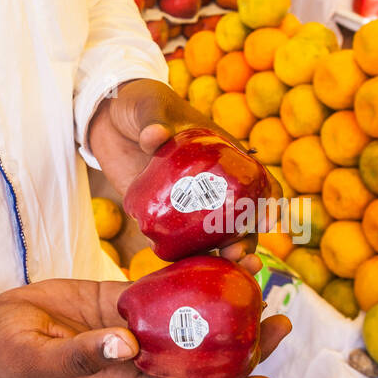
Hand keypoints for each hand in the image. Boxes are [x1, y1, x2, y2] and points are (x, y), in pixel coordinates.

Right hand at [0, 277, 290, 377]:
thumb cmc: (13, 355)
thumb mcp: (43, 360)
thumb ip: (83, 354)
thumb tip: (127, 346)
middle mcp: (137, 359)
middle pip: (203, 360)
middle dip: (246, 346)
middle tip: (282, 319)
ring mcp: (130, 327)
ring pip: (189, 319)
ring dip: (223, 303)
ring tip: (255, 274)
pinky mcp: (118, 298)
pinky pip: (162, 289)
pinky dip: (188, 275)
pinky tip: (212, 256)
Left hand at [87, 78, 281, 275]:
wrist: (108, 116)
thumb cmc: (140, 103)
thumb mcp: (149, 106)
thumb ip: (153, 120)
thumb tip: (154, 137)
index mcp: (222, 155)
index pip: (257, 180)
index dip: (269, 201)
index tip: (269, 220)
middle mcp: (211, 184)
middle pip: (239, 218)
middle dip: (247, 241)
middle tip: (240, 257)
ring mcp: (186, 202)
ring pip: (213, 236)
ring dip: (223, 257)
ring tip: (230, 271)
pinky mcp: (161, 214)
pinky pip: (178, 242)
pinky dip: (185, 258)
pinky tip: (187, 274)